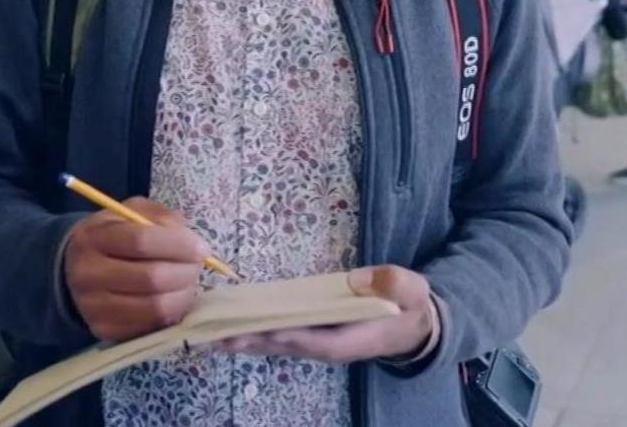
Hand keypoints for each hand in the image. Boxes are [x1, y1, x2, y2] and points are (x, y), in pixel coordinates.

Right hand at [63, 197, 207, 342]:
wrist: (75, 269)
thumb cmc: (113, 235)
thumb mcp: (132, 213)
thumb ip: (161, 218)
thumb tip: (191, 242)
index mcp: (93, 237)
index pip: (142, 241)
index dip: (178, 245)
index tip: (201, 248)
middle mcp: (88, 273)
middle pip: (151, 278)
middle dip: (185, 273)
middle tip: (196, 267)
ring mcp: (93, 306)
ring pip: (155, 307)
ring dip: (183, 295)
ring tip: (188, 283)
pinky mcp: (104, 330)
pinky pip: (150, 326)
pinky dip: (171, 314)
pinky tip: (173, 299)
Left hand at [214, 266, 435, 363]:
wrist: (414, 325)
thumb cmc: (411, 305)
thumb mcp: (412, 290)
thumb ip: (391, 283)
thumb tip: (356, 279)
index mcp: (350, 340)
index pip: (312, 340)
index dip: (284, 335)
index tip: (256, 329)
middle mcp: (329, 346)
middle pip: (284, 346)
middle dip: (251, 340)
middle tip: (215, 335)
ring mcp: (320, 342)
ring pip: (278, 343)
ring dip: (247, 338)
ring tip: (212, 333)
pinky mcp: (314, 333)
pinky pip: (281, 334)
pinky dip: (258, 330)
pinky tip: (234, 325)